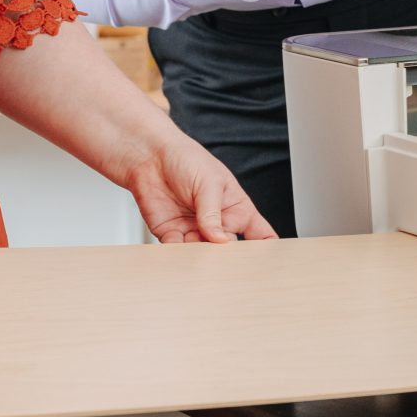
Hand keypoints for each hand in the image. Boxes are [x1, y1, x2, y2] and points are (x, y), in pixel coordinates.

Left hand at [118, 131, 277, 243]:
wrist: (150, 156)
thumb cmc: (186, 159)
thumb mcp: (209, 182)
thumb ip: (213, 213)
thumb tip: (218, 239)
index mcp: (236, 208)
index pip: (259, 233)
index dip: (266, 247)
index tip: (266, 260)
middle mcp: (217, 223)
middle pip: (229, 250)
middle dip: (227, 257)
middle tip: (222, 256)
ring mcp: (195, 230)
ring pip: (203, 255)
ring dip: (201, 257)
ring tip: (197, 249)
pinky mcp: (172, 234)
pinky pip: (177, 251)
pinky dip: (178, 255)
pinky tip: (179, 249)